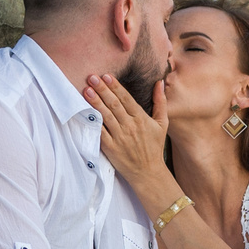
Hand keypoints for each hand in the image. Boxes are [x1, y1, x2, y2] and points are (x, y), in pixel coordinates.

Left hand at [86, 71, 175, 199]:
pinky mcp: (111, 148)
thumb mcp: (162, 123)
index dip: (115, 86)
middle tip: (91, 77)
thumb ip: (160, 102)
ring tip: (87, 90)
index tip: (106, 76)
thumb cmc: (154, 147)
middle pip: (114, 104)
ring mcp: (119, 137)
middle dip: (102, 89)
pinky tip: (86, 111)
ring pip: (105, 115)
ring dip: (95, 102)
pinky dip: (93, 121)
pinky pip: (100, 132)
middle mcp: (130, 126)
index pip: (126, 98)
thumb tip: (159, 82)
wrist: (148, 172)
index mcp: (141, 119)